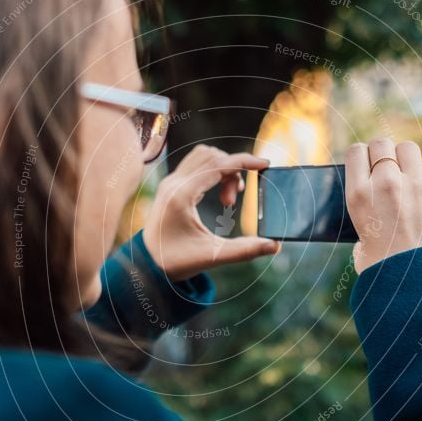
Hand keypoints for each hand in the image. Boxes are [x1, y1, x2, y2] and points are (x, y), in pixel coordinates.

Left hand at [143, 145, 280, 280]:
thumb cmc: (175, 261)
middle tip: (234, 201)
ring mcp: (170, 182)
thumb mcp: (212, 257)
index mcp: (181, 196)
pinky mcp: (171, 186)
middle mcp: (174, 183)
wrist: (147, 264)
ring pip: (203, 157)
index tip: (264, 164)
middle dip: (233, 171)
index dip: (244, 162)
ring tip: (228, 200)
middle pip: (212, 155)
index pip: (217, 165)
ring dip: (223, 170)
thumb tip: (275, 246)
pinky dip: (214, 172)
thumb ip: (244, 251)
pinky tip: (219, 195)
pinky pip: (197, 165)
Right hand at [344, 138, 421, 273]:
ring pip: (408, 149)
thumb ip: (363, 218)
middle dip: (380, 153)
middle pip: (381, 144)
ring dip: (403, 158)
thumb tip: (370, 210)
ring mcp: (417, 187)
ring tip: (404, 174)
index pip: (355, 152)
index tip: (362, 164)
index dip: (359, 156)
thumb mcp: (359, 244)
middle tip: (383, 168)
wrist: (421, 289)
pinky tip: (421, 194)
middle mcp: (386, 185)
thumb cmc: (385, 272)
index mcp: (359, 197)